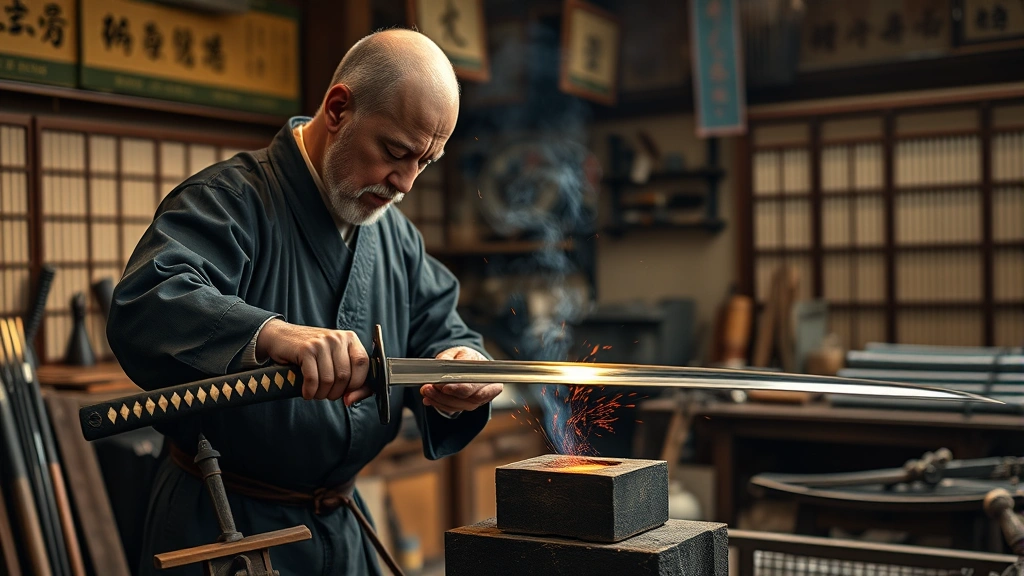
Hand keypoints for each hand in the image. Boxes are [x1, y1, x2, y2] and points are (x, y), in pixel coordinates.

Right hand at [255, 319, 371, 404]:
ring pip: (329, 380)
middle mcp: (337, 338)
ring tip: (316, 393)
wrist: (281, 337)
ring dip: (321, 394)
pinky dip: (310, 391)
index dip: (357, 384)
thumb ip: (350, 379)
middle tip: (326, 394)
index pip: (363, 364)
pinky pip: (313, 379)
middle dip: (335, 393)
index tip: (347, 394)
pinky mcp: (306, 349)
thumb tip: (351, 400)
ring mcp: (321, 342)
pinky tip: (307, 392)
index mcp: (350, 339)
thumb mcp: (334, 359)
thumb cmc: (312, 353)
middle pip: (344, 376)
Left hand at [420, 347, 501, 412]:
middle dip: (446, 396)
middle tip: (429, 388)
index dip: (462, 389)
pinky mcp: (465, 406)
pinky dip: (438, 404)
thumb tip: (443, 365)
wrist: (465, 363)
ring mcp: (476, 401)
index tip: (445, 388)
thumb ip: (452, 358)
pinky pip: (452, 409)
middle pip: (468, 400)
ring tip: (426, 391)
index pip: (479, 387)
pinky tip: (428, 399)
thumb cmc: (466, 357)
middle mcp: (486, 391)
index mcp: (489, 375)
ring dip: (439, 400)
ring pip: (459, 406)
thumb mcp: (459, 352)